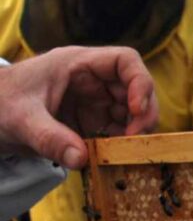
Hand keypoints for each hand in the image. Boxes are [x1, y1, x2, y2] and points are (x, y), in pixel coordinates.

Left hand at [0, 46, 157, 168]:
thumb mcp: (20, 120)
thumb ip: (49, 138)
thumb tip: (80, 159)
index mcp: (77, 64)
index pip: (125, 61)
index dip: (140, 83)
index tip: (136, 110)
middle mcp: (92, 81)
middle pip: (137, 90)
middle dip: (143, 114)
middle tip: (134, 140)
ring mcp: (95, 102)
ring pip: (132, 113)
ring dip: (135, 132)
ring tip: (123, 151)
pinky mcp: (92, 122)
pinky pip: (118, 131)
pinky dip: (121, 145)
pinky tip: (111, 157)